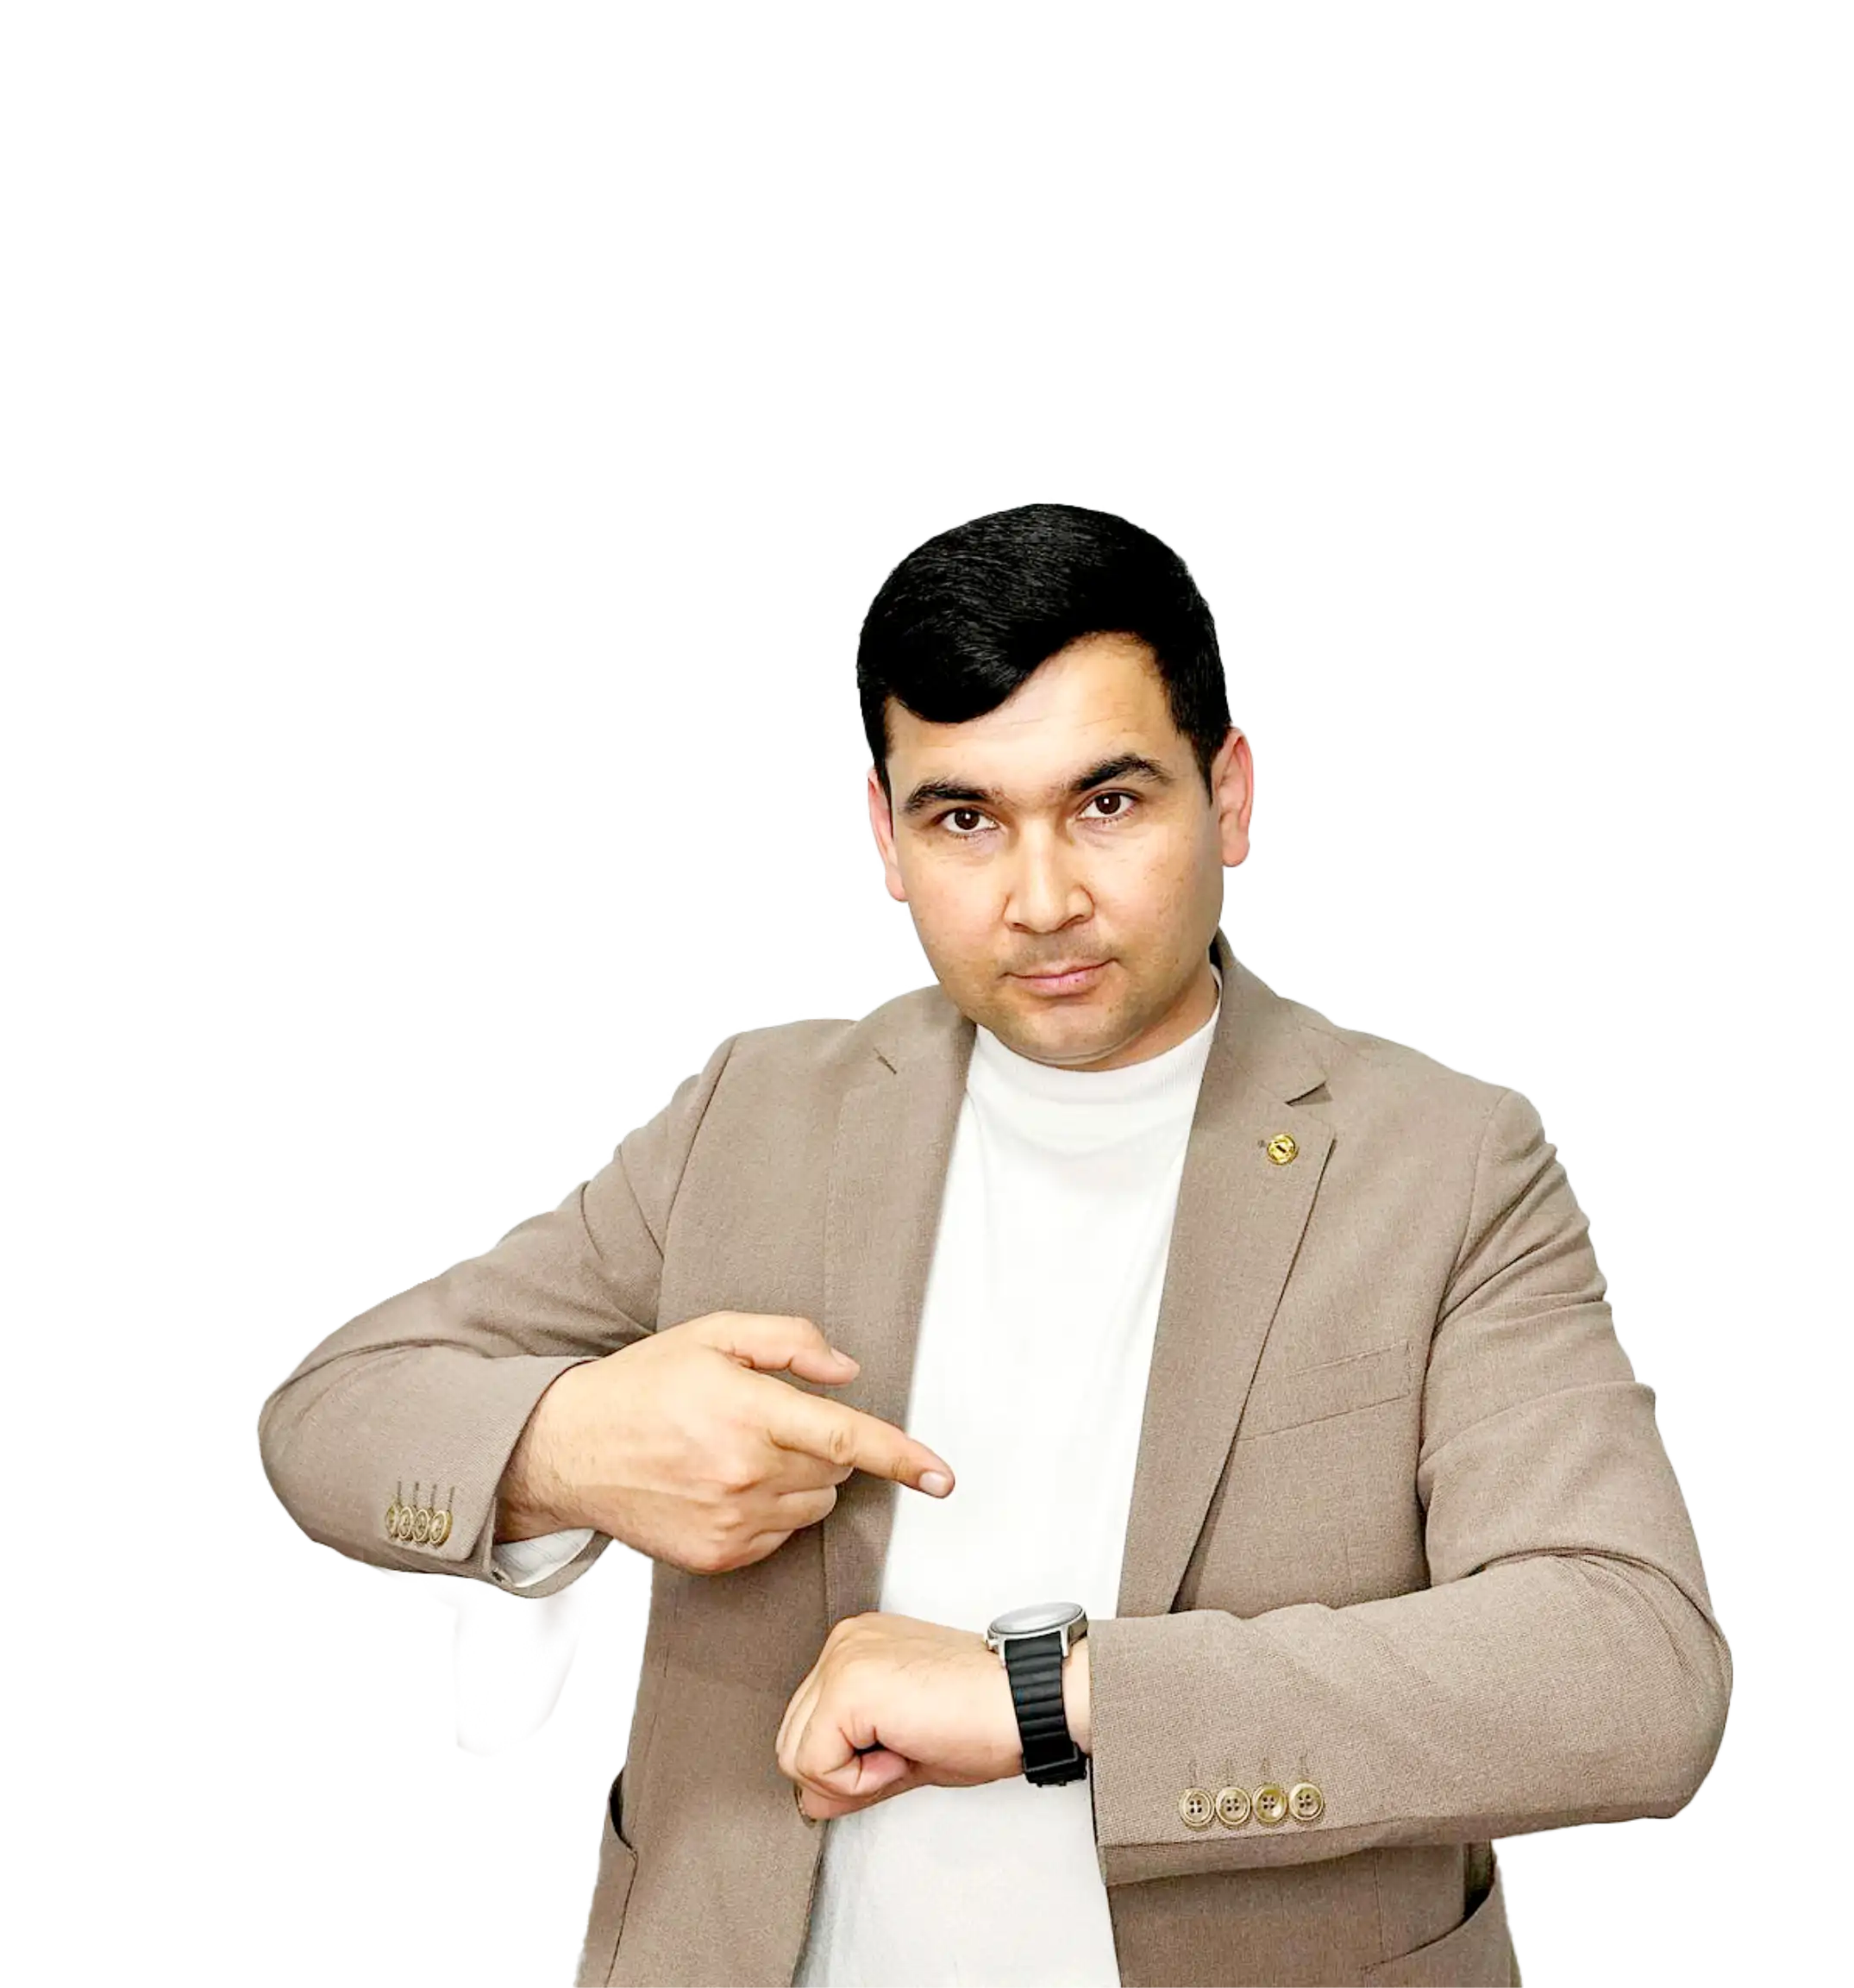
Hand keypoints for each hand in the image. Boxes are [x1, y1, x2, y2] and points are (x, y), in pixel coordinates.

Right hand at [495, 1313, 955, 1575]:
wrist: (571, 1449)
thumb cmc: (644, 1385)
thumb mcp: (713, 1336)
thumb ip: (789, 1341)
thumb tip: (847, 1371)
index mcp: (747, 1412)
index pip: (846, 1437)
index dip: (902, 1456)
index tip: (942, 1476)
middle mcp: (743, 1473)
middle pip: (836, 1468)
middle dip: (825, 1443)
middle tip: (771, 1420)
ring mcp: (731, 1522)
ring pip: (816, 1503)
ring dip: (802, 1478)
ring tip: (744, 1451)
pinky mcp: (719, 1556)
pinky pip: (783, 1534)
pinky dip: (773, 1510)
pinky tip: (728, 1484)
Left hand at [777, 1612, 1090, 1820]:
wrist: (1029, 1703)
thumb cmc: (985, 1718)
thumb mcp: (902, 1748)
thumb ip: (850, 1768)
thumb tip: (809, 1801)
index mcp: (856, 1647)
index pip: (807, 1729)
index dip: (849, 1767)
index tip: (903, 1751)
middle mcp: (844, 1643)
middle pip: (791, 1742)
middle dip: (842, 1774)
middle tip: (903, 1756)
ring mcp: (843, 1658)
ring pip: (795, 1756)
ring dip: (851, 1776)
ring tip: (904, 1750)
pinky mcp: (848, 1685)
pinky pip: (815, 1764)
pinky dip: (857, 1781)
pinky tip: (903, 1751)